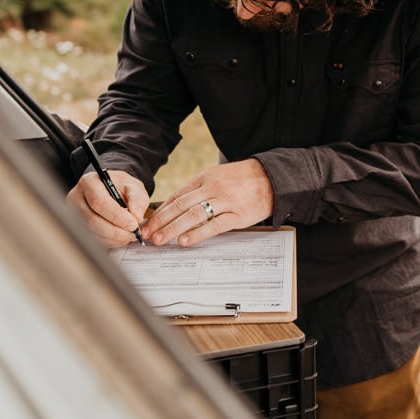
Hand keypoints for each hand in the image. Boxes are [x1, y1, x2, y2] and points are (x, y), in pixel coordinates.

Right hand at [66, 169, 149, 248]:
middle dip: (115, 231)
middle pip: (92, 220)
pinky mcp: (77, 227)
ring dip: (113, 239)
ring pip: (91, 233)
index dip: (116, 216)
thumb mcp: (133, 187)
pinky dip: (109, 242)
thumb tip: (137, 217)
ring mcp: (73, 214)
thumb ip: (137, 200)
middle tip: (133, 234)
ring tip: (129, 235)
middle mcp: (77, 198)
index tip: (133, 224)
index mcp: (90, 183)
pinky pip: (92, 240)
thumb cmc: (121, 187)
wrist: (112, 190)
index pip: (99, 201)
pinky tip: (120, 238)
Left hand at [141, 159, 273, 247]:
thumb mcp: (217, 177)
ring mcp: (225, 201)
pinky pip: (214, 225)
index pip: (176, 196)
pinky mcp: (237, 215)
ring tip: (161, 240)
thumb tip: (175, 207)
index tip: (148, 224)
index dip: (160, 212)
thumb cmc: (241, 179)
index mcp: (204, 178)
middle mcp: (212, 188)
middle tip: (147, 235)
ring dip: (173, 229)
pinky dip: (198, 234)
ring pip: (193, 215)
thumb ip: (198, 190)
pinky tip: (185, 241)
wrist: (271, 178)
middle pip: (180, 206)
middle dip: (161, 222)